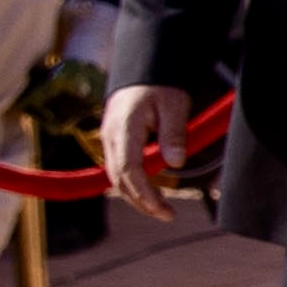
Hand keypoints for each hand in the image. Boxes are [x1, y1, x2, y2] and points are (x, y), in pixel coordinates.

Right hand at [98, 84, 187, 224]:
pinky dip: (133, 185)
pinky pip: (119, 169)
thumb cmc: (162, 86)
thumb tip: (176, 164)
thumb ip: (174, 134)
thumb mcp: (175, 105)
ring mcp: (110, 140)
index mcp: (124, 128)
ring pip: (116, 176)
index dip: (144, 193)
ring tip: (162, 210)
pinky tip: (150, 195)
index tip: (162, 209)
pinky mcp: (115, 142)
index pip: (128, 169)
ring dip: (136, 196)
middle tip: (168, 215)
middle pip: (119, 178)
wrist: (145, 72)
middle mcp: (111, 136)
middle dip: (141, 201)